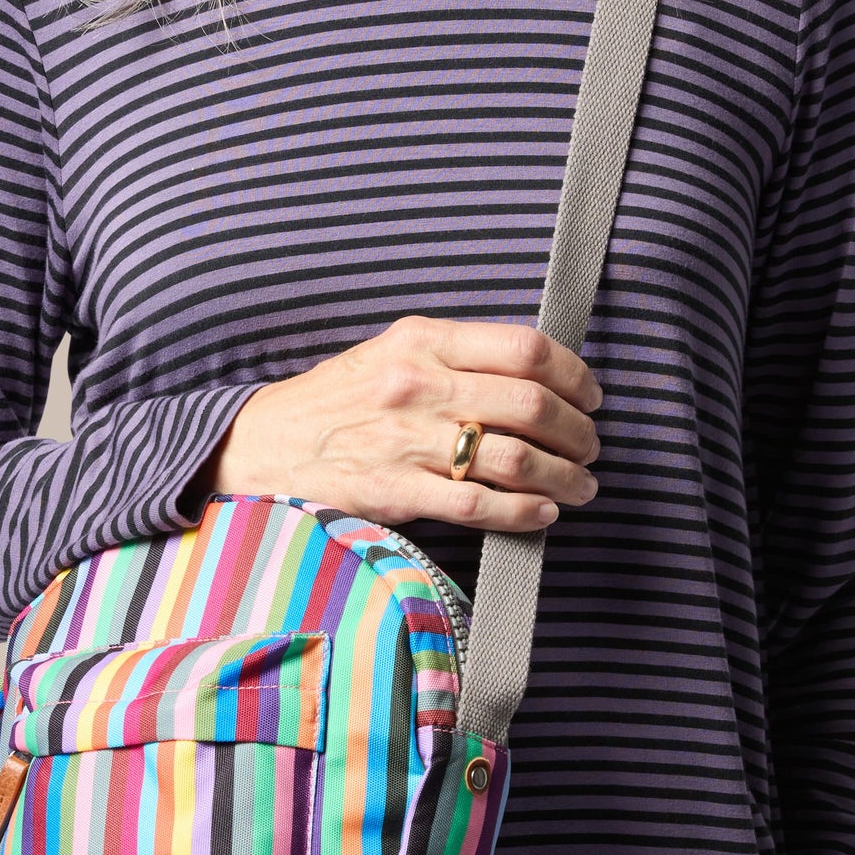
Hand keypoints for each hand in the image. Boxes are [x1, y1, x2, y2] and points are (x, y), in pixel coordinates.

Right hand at [197, 315, 602, 532]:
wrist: (261, 446)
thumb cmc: (338, 399)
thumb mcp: (391, 352)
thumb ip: (456, 357)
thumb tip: (538, 374)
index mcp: (422, 340)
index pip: (525, 348)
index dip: (574, 375)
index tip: (591, 395)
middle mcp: (418, 385)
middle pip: (531, 404)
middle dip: (579, 432)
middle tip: (592, 447)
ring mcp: (407, 440)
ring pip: (515, 458)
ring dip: (565, 477)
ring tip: (581, 487)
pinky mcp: (396, 492)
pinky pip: (481, 506)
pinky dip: (524, 513)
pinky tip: (542, 515)